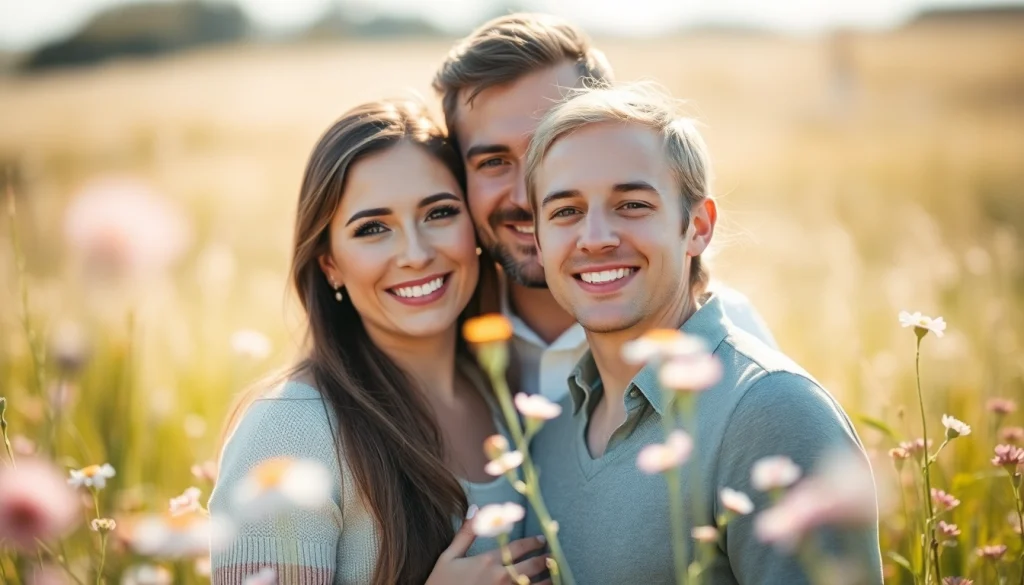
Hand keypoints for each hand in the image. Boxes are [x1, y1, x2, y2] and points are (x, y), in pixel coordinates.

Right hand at [425, 509, 550, 584]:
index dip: (534, 542)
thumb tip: (476, 509)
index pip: (520, 547)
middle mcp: (501, 577)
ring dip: (548, 579)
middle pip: (533, 565)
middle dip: (546, 559)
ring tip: (554, 575)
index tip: (543, 540)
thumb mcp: (449, 557)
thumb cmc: (441, 584)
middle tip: (554, 555)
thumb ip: (465, 533)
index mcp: (488, 561)